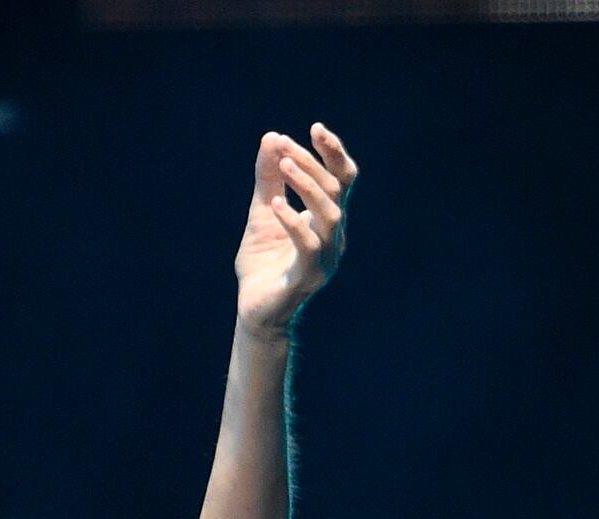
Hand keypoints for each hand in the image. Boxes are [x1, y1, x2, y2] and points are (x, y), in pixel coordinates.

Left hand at [234, 124, 356, 333]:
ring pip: (330, 213)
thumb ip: (268, 178)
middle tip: (284, 146)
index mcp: (327, 218)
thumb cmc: (263, 262)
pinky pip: (309, 245)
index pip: (343, 179)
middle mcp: (333, 236)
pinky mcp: (308, 277)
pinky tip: (275, 204)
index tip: (315, 128)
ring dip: (307, 185)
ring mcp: (325, 257)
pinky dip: (293, 220)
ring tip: (285, 164)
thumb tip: (271, 137)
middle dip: (312, 163)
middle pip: (336, 190)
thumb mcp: (262, 211)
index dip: (334, 153)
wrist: (255, 310)